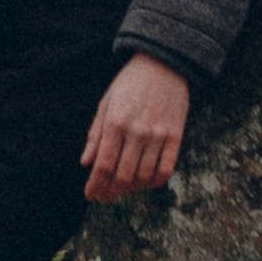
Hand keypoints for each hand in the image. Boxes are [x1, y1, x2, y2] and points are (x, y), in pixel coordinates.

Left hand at [81, 52, 191, 200]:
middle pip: (123, 176)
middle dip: (111, 191)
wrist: (163, 63)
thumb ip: (95, 134)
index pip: (104, 165)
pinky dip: (154, 182)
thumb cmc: (129, 83)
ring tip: (121, 191)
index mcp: (115, 122)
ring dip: (130, 189)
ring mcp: (158, 135)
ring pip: (143, 176)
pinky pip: (165, 170)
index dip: (96, 185)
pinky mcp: (176, 136)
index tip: (91, 195)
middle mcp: (137, 131)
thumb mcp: (106, 103)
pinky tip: (144, 182)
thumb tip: (86, 163)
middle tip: (104, 196)